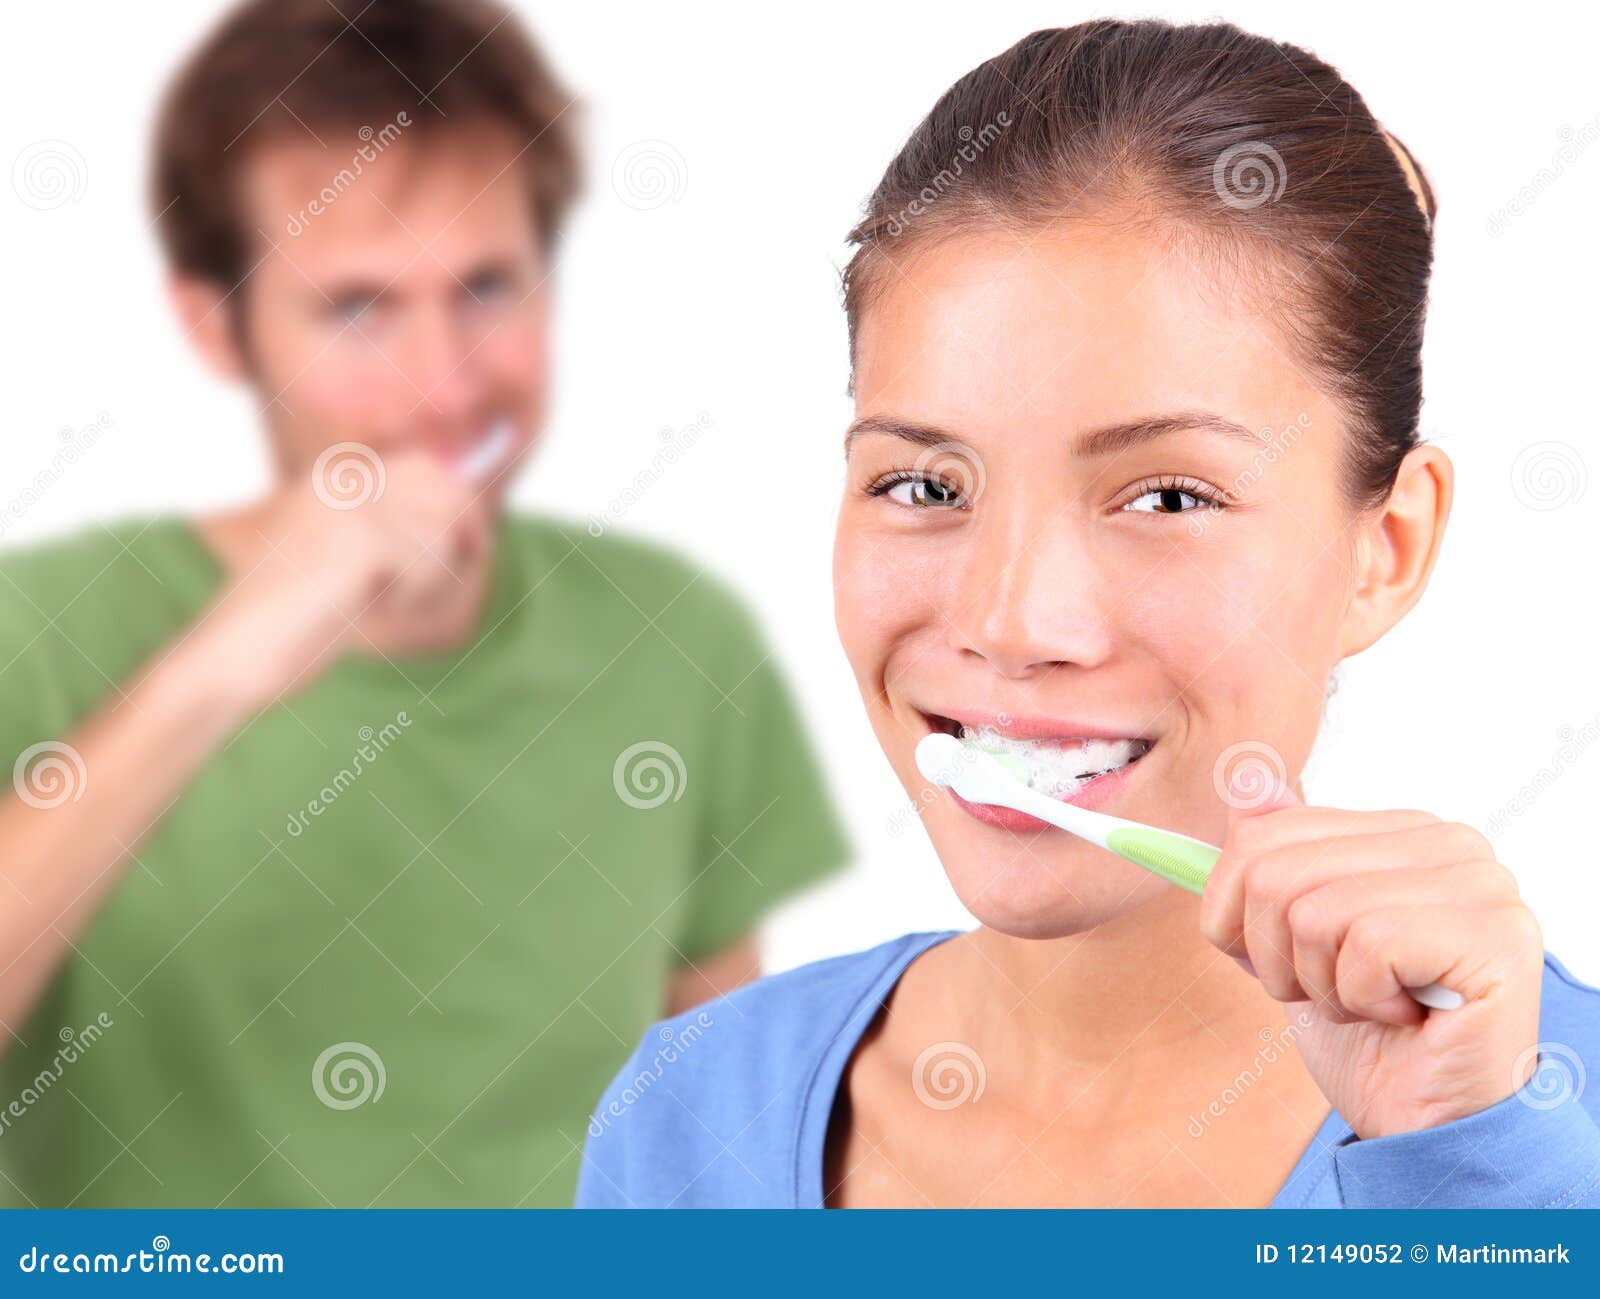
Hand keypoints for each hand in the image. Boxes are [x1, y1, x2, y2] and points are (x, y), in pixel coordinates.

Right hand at [195, 447, 494, 706]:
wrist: (229, 655)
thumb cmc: (291, 624)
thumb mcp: (352, 566)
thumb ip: (403, 534)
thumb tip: (478, 521)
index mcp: (337, 477)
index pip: (430, 466)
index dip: (459, 509)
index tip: (468, 549)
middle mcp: (343, 476)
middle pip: (449, 493)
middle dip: (452, 545)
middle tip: (411, 588)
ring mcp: (349, 501)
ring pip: (443, 534)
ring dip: (425, 582)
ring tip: (372, 600)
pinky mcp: (359, 535)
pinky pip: (427, 566)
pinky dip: (408, 599)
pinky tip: (363, 607)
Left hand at [1199, 785, 1543, 1138]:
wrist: (1426, 1125)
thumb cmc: (1367, 1034)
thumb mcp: (1292, 938)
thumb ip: (1275, 855)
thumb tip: (1248, 778)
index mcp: (1398, 831)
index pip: (1261, 832)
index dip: (1233, 911)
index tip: (1269, 957)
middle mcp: (1448, 842)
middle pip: (1274, 872)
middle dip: (1275, 956)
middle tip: (1330, 994)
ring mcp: (1479, 883)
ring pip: (1314, 912)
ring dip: (1320, 985)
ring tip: (1372, 1005)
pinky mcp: (1494, 934)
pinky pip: (1365, 946)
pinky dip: (1362, 998)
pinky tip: (1406, 1015)